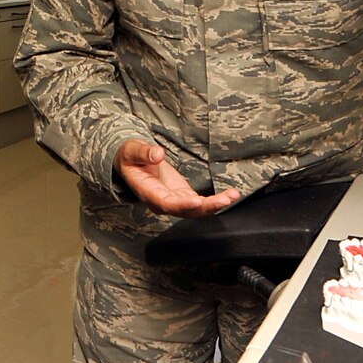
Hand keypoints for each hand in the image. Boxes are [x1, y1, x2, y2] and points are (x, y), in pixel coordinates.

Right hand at [114, 139, 239, 216]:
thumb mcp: (132, 150)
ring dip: (215, 205)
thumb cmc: (130, 157)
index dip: (181, 204)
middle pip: (185, 211)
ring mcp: (174, 200)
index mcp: (147, 192)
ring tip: (232, 196)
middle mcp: (162, 202)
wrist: (132, 162)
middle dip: (205, 207)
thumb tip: (158, 154)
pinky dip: (215, 201)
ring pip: (196, 210)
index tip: (195, 200)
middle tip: (223, 200)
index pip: (165, 203)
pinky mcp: (183, 196)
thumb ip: (143, 153)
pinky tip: (230, 195)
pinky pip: (200, 203)